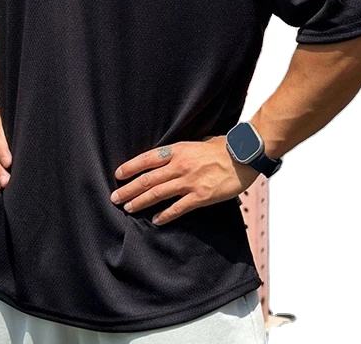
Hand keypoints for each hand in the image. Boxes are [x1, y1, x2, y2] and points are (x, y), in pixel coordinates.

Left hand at [110, 135, 258, 225]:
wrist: (244, 154)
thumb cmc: (224, 146)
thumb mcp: (199, 142)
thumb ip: (184, 150)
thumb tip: (173, 154)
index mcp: (178, 150)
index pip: (148, 159)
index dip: (131, 167)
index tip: (118, 174)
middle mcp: (180, 165)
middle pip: (148, 179)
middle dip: (130, 189)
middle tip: (115, 198)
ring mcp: (190, 181)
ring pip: (158, 193)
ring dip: (141, 202)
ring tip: (129, 209)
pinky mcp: (201, 196)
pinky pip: (178, 208)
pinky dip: (165, 215)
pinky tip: (156, 220)